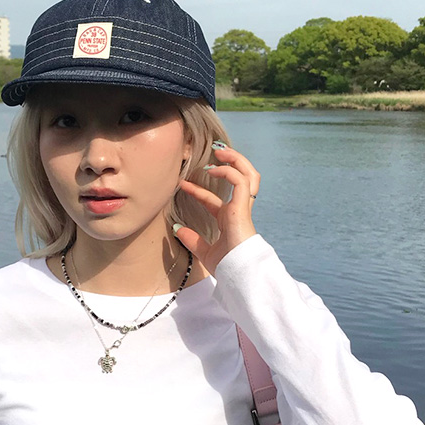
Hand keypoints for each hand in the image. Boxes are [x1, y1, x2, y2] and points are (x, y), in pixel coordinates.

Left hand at [174, 144, 260, 275]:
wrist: (239, 273)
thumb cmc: (227, 267)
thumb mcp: (204, 251)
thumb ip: (192, 239)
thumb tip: (176, 230)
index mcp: (230, 220)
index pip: (215, 200)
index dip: (198, 191)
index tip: (182, 185)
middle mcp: (238, 210)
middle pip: (242, 179)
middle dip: (231, 163)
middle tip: (214, 153)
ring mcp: (243, 207)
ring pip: (248, 174)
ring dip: (235, 159)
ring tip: (220, 151)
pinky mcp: (243, 207)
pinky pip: (240, 181)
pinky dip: (228, 171)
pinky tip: (213, 169)